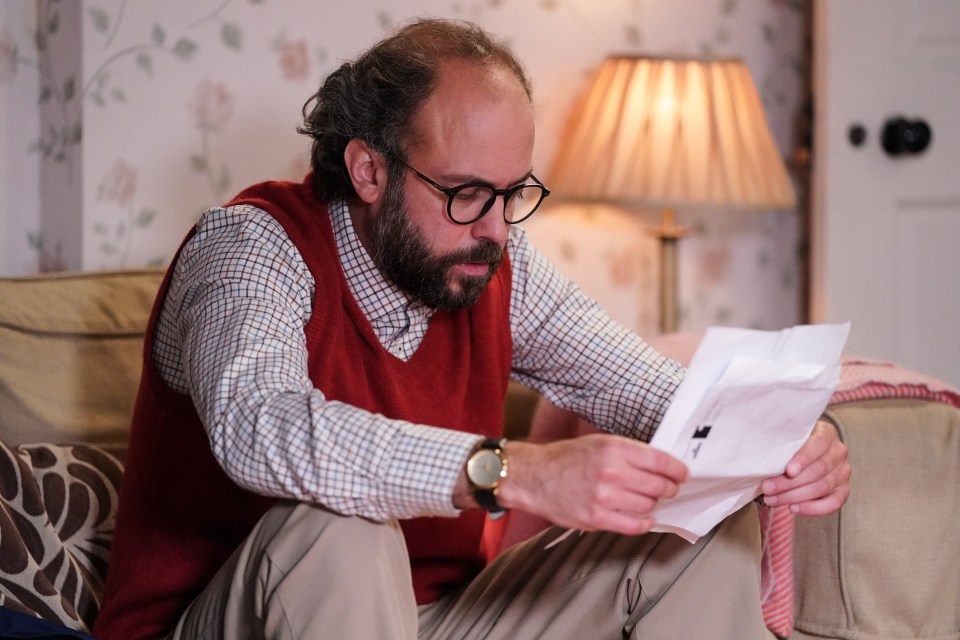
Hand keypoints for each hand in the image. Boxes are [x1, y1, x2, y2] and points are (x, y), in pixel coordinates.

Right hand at [495, 434, 687, 535]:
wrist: (533, 476)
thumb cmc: (565, 459)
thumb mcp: (598, 443)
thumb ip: (628, 452)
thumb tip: (659, 465)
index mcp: (614, 448)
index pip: (661, 461)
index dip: (677, 470)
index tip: (682, 474)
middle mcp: (612, 471)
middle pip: (660, 486)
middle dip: (669, 489)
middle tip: (669, 489)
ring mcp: (605, 497)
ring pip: (648, 505)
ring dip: (652, 504)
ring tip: (646, 500)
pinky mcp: (597, 518)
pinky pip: (634, 525)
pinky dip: (644, 522)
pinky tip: (642, 517)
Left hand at [760, 420, 850, 514]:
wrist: (805, 451)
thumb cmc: (792, 444)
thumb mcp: (788, 438)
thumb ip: (783, 444)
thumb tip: (765, 459)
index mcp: (826, 433)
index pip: (818, 444)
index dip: (803, 459)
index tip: (788, 470)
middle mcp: (838, 452)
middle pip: (818, 470)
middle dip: (790, 482)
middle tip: (768, 488)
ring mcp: (843, 472)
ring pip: (822, 487)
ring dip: (794, 496)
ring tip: (773, 499)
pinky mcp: (843, 490)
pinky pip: (833, 503)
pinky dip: (812, 508)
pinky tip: (793, 507)